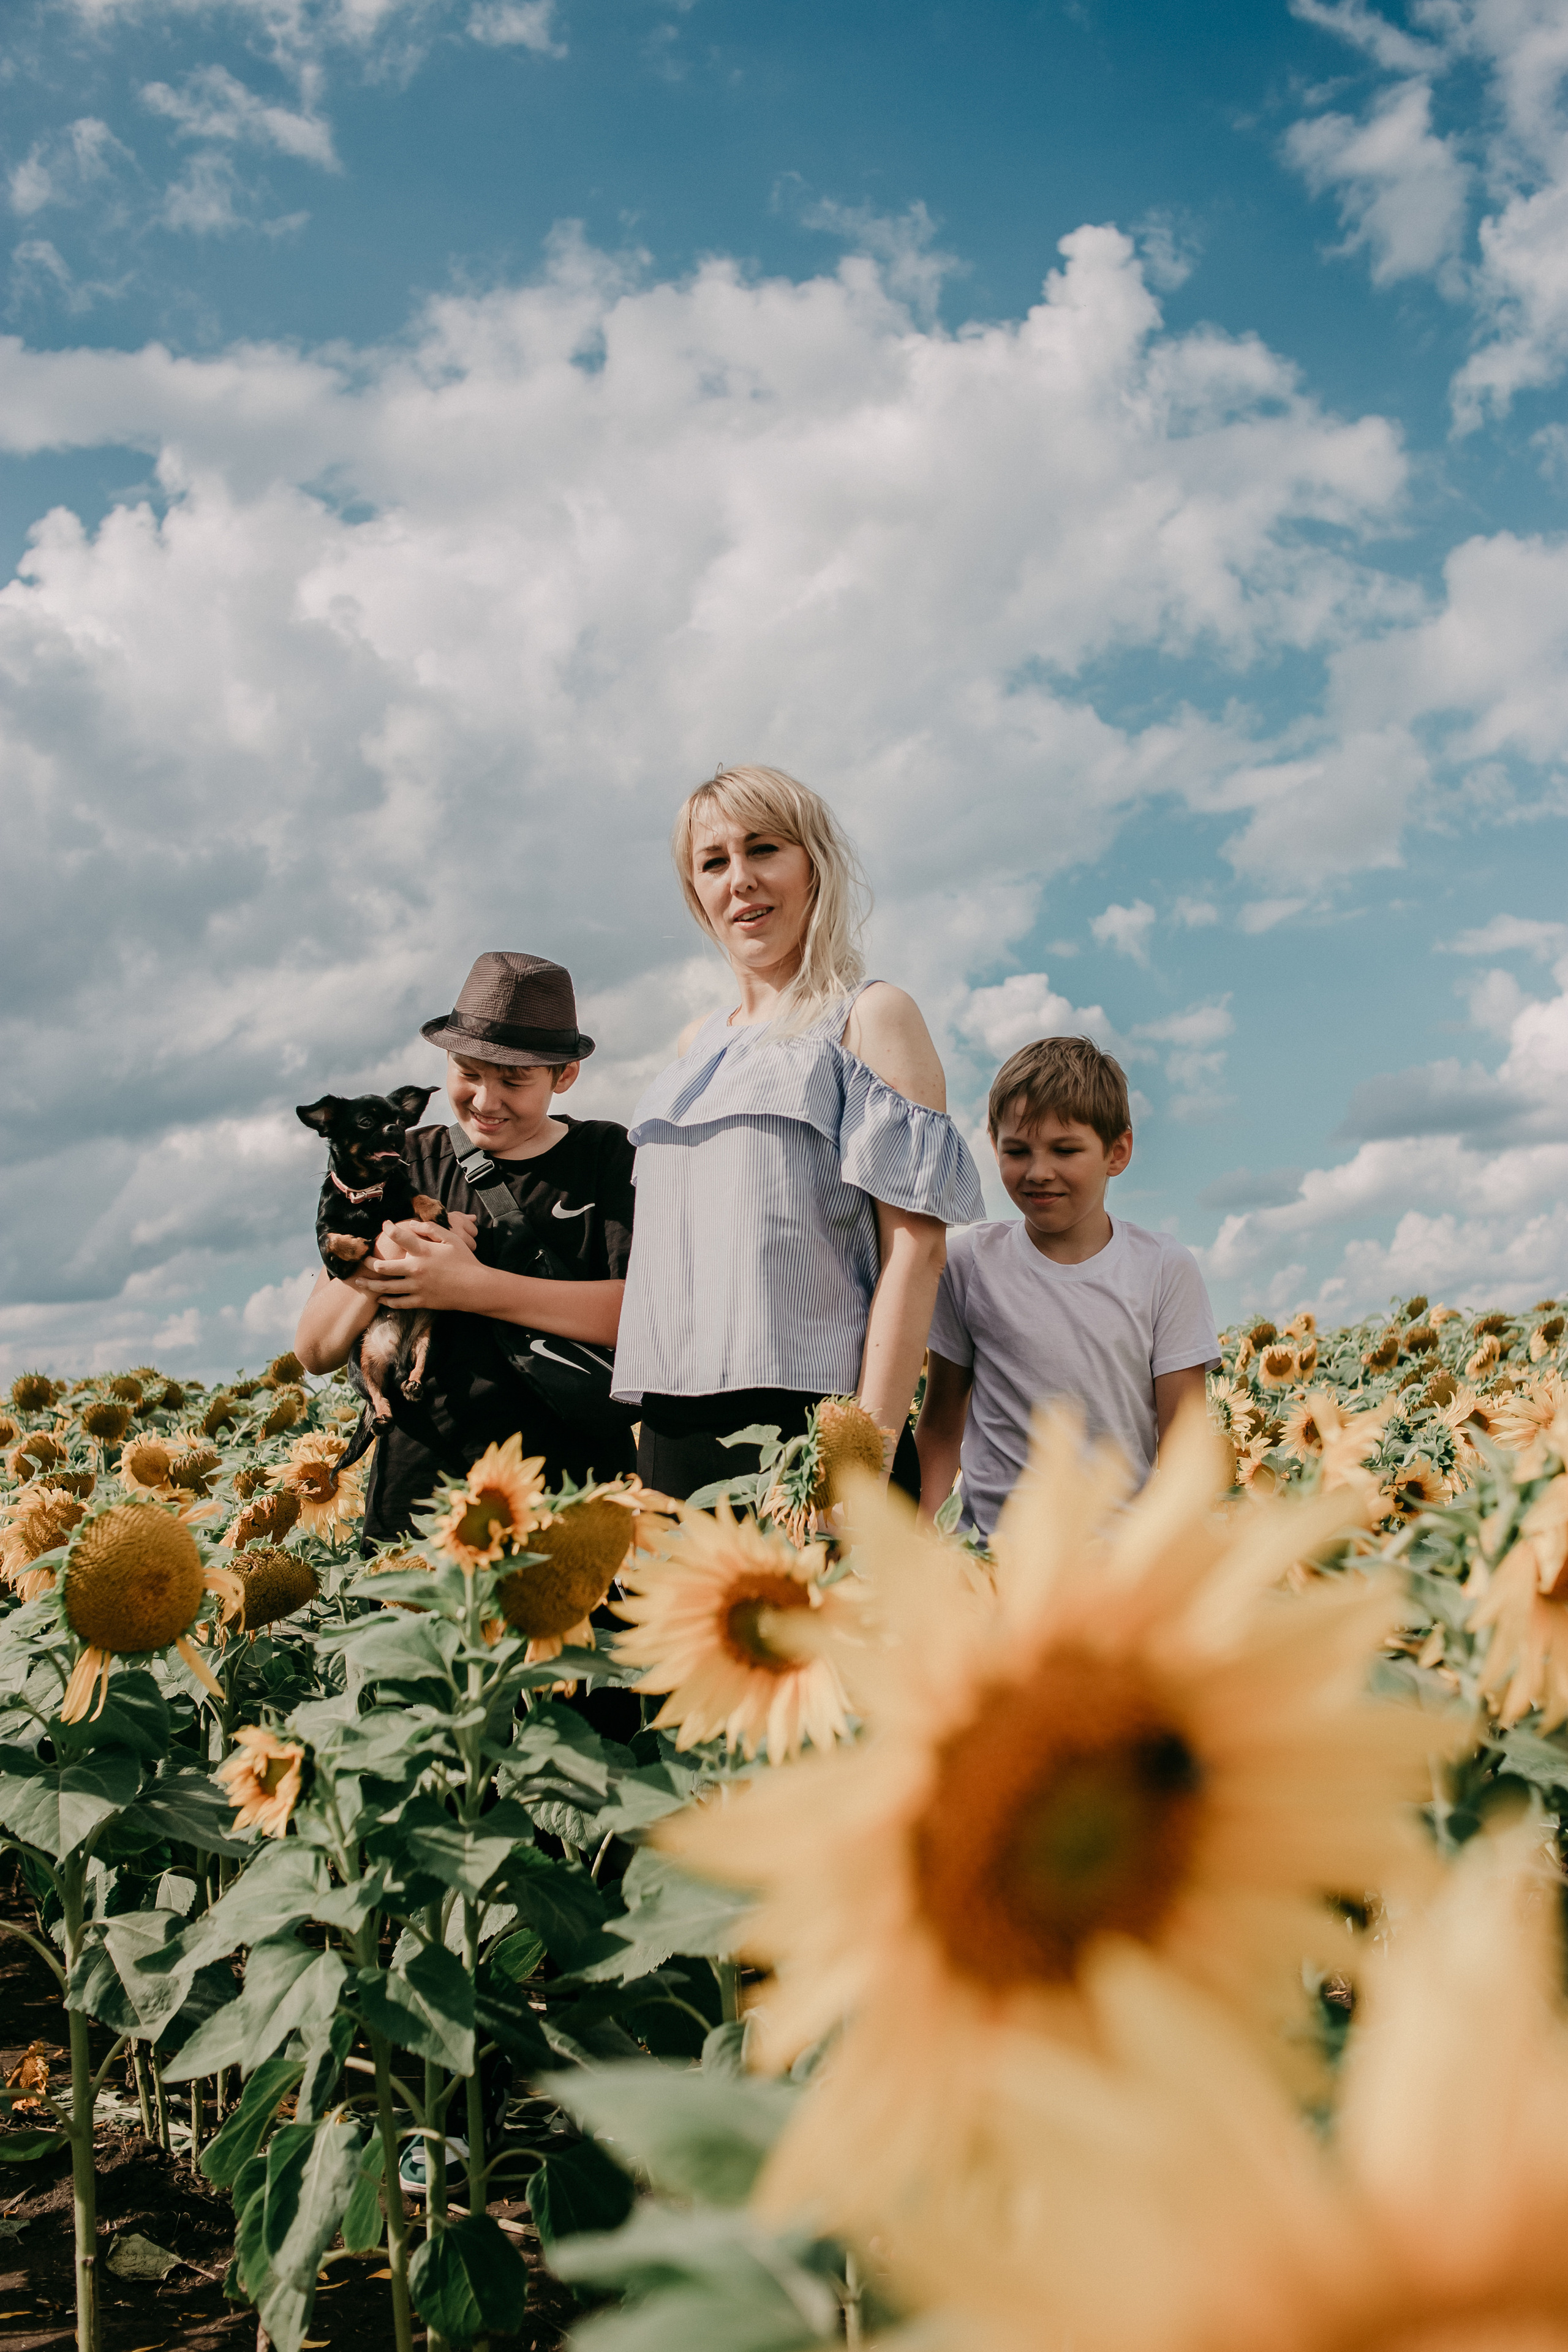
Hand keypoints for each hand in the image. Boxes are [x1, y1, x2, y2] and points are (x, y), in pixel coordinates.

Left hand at [357, 1218, 494, 1312]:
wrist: (476, 1287)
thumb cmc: (465, 1261)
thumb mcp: (452, 1239)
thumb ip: (431, 1228)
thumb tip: (412, 1223)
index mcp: (423, 1252)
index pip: (399, 1236)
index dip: (388, 1228)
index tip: (385, 1225)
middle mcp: (416, 1269)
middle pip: (383, 1266)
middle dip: (370, 1262)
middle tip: (364, 1259)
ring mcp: (417, 1287)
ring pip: (386, 1288)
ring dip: (370, 1284)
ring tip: (359, 1281)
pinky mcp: (421, 1301)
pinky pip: (398, 1303)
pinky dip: (387, 1301)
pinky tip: (380, 1299)